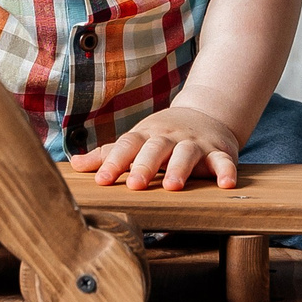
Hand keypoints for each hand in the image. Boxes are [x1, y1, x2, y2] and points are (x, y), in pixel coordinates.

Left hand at [70, 105, 241, 191]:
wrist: (206, 113)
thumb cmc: (162, 135)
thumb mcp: (136, 140)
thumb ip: (109, 155)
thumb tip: (75, 166)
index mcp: (145, 136)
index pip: (126, 147)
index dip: (113, 163)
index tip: (101, 181)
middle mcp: (169, 137)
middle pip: (155, 149)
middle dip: (145, 166)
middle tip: (135, 185)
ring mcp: (195, 143)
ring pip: (187, 153)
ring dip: (180, 169)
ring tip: (173, 187)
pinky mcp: (219, 151)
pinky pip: (224, 160)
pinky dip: (226, 171)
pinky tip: (226, 185)